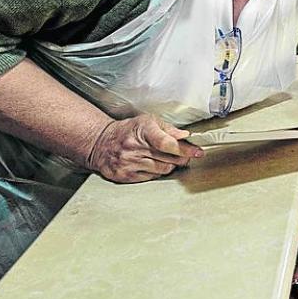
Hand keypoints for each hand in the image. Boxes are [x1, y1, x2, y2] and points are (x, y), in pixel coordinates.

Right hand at [86, 114, 202, 183]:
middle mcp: (134, 147)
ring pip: (162, 170)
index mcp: (142, 130)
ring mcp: (128, 163)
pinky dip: (157, 172)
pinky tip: (153, 164)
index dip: (185, 149)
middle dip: (182, 157)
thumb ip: (167, 128)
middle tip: (187, 155)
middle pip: (168, 158)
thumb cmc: (128, 130)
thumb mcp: (147, 121)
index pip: (166, 143)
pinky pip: (151, 177)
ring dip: (170, 165)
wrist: (100, 143)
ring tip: (166, 158)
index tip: (197, 152)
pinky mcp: (125, 175)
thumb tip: (185, 135)